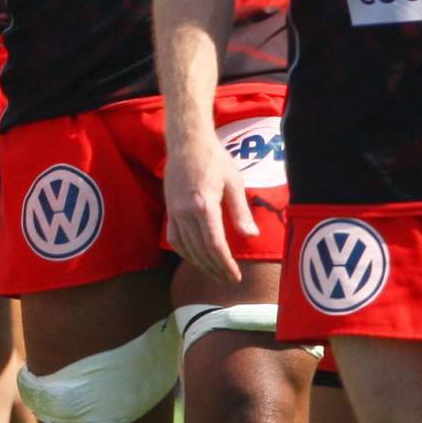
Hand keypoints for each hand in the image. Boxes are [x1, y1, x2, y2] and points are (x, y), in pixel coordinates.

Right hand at [165, 130, 254, 285]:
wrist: (187, 142)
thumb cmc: (214, 159)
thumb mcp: (234, 182)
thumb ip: (241, 211)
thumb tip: (251, 236)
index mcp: (204, 205)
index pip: (214, 245)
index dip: (225, 264)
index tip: (236, 276)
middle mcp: (185, 211)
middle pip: (200, 251)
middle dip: (215, 269)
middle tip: (229, 280)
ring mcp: (175, 211)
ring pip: (186, 248)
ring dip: (201, 265)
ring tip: (216, 273)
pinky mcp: (170, 210)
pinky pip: (175, 239)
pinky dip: (186, 253)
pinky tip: (196, 258)